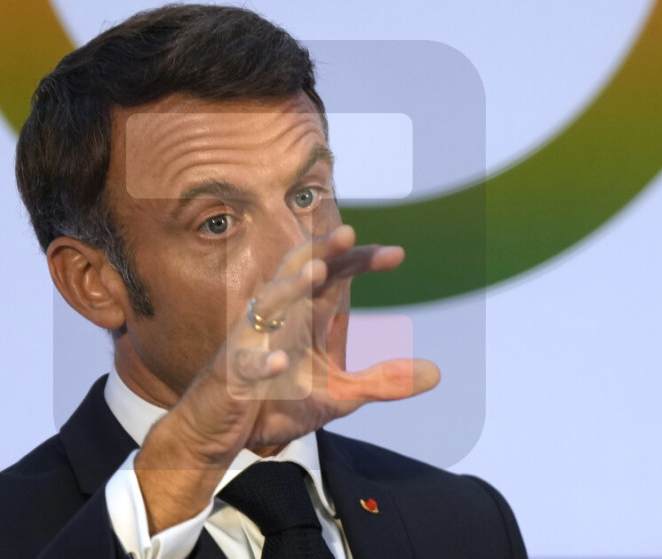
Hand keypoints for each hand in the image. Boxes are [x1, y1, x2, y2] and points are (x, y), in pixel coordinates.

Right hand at [135, 225, 439, 532]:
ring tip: (314, 273)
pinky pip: (244, 362)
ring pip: (267, 304)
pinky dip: (260, 360)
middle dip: (320, 252)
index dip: (360, 261)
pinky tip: (277, 362)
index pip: (333, 277)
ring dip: (290, 288)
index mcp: (305, 317)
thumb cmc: (279, 401)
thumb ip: (383, 381)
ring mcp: (252, 342)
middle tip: (347, 233)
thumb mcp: (340, 395)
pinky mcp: (232, 373)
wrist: (224, 429)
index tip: (397, 254)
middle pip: (298, 274)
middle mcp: (279, 319)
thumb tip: (437, 373)